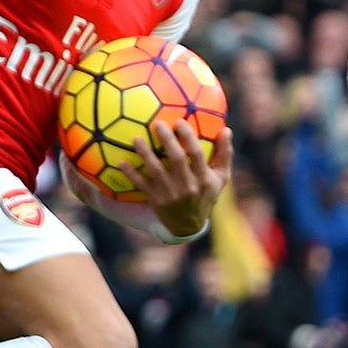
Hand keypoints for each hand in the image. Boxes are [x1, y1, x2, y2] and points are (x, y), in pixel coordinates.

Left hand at [123, 120, 232, 238]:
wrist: (190, 225)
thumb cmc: (206, 195)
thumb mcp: (221, 178)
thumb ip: (224, 154)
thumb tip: (226, 130)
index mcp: (205, 179)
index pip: (197, 154)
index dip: (188, 137)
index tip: (179, 122)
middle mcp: (188, 187)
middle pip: (177, 159)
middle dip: (167, 140)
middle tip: (158, 124)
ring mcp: (171, 194)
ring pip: (156, 170)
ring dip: (145, 154)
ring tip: (136, 139)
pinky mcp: (157, 201)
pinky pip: (142, 184)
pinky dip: (131, 174)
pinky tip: (121, 162)